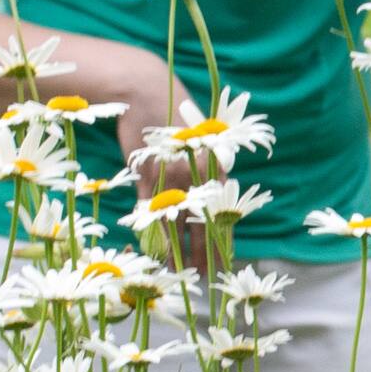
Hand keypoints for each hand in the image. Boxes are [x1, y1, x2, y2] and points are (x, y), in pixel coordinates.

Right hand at [109, 54, 211, 274]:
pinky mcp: (145, 174)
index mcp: (215, 170)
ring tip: (175, 274)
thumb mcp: (195, 147)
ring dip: (174, 251)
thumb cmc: (174, 120)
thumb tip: (205, 200)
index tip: (225, 267)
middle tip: (205, 281)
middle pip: (202, 225)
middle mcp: (196, 176)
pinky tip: (150, 249)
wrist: (148, 90)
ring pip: (174, 224)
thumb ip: (202, 174)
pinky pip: (148, 210)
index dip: (223, 242)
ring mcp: (170, 177)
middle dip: (202, 255)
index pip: (223, 215)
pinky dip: (148, 230)